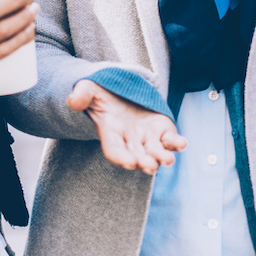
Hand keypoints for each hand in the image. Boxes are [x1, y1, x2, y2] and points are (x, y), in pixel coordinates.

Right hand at [67, 80, 186, 174]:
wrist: (118, 89)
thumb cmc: (100, 92)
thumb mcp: (88, 88)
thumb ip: (82, 94)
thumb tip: (73, 101)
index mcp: (110, 132)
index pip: (114, 150)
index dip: (121, 157)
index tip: (129, 162)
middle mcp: (129, 139)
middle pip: (137, 155)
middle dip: (144, 162)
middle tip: (150, 166)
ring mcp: (146, 136)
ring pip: (155, 151)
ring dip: (162, 157)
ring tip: (167, 160)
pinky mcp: (161, 129)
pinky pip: (169, 139)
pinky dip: (176, 143)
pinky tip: (182, 143)